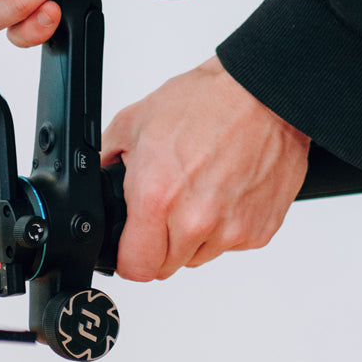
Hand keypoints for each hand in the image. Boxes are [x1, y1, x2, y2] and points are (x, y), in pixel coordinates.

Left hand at [101, 58, 310, 280]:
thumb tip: (97, 181)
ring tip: (198, 192)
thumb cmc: (205, 103)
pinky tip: (224, 191)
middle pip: (165, 267)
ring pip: (198, 257)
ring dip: (192, 237)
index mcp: (157, 198)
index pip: (136, 267)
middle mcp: (195, 221)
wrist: (264, 94)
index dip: (127, 259)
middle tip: (166, 208)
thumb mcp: (133, 123)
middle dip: (158, 244)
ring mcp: (232, 230)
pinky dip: (224, 226)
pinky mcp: (260, 230)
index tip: (130, 247)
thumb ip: (108, 161)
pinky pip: (230, 245)